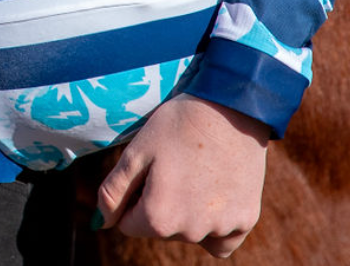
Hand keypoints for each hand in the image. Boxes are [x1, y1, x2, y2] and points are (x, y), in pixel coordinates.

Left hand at [96, 93, 270, 256]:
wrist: (230, 107)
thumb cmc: (177, 125)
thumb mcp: (135, 153)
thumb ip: (113, 192)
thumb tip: (103, 222)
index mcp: (158, 217)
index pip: (128, 225)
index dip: (133, 197)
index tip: (148, 171)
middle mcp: (191, 231)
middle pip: (160, 230)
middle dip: (159, 204)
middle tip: (174, 167)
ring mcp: (222, 228)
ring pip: (189, 233)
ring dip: (187, 214)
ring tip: (195, 175)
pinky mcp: (246, 220)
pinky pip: (222, 241)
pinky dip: (215, 227)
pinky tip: (214, 198)